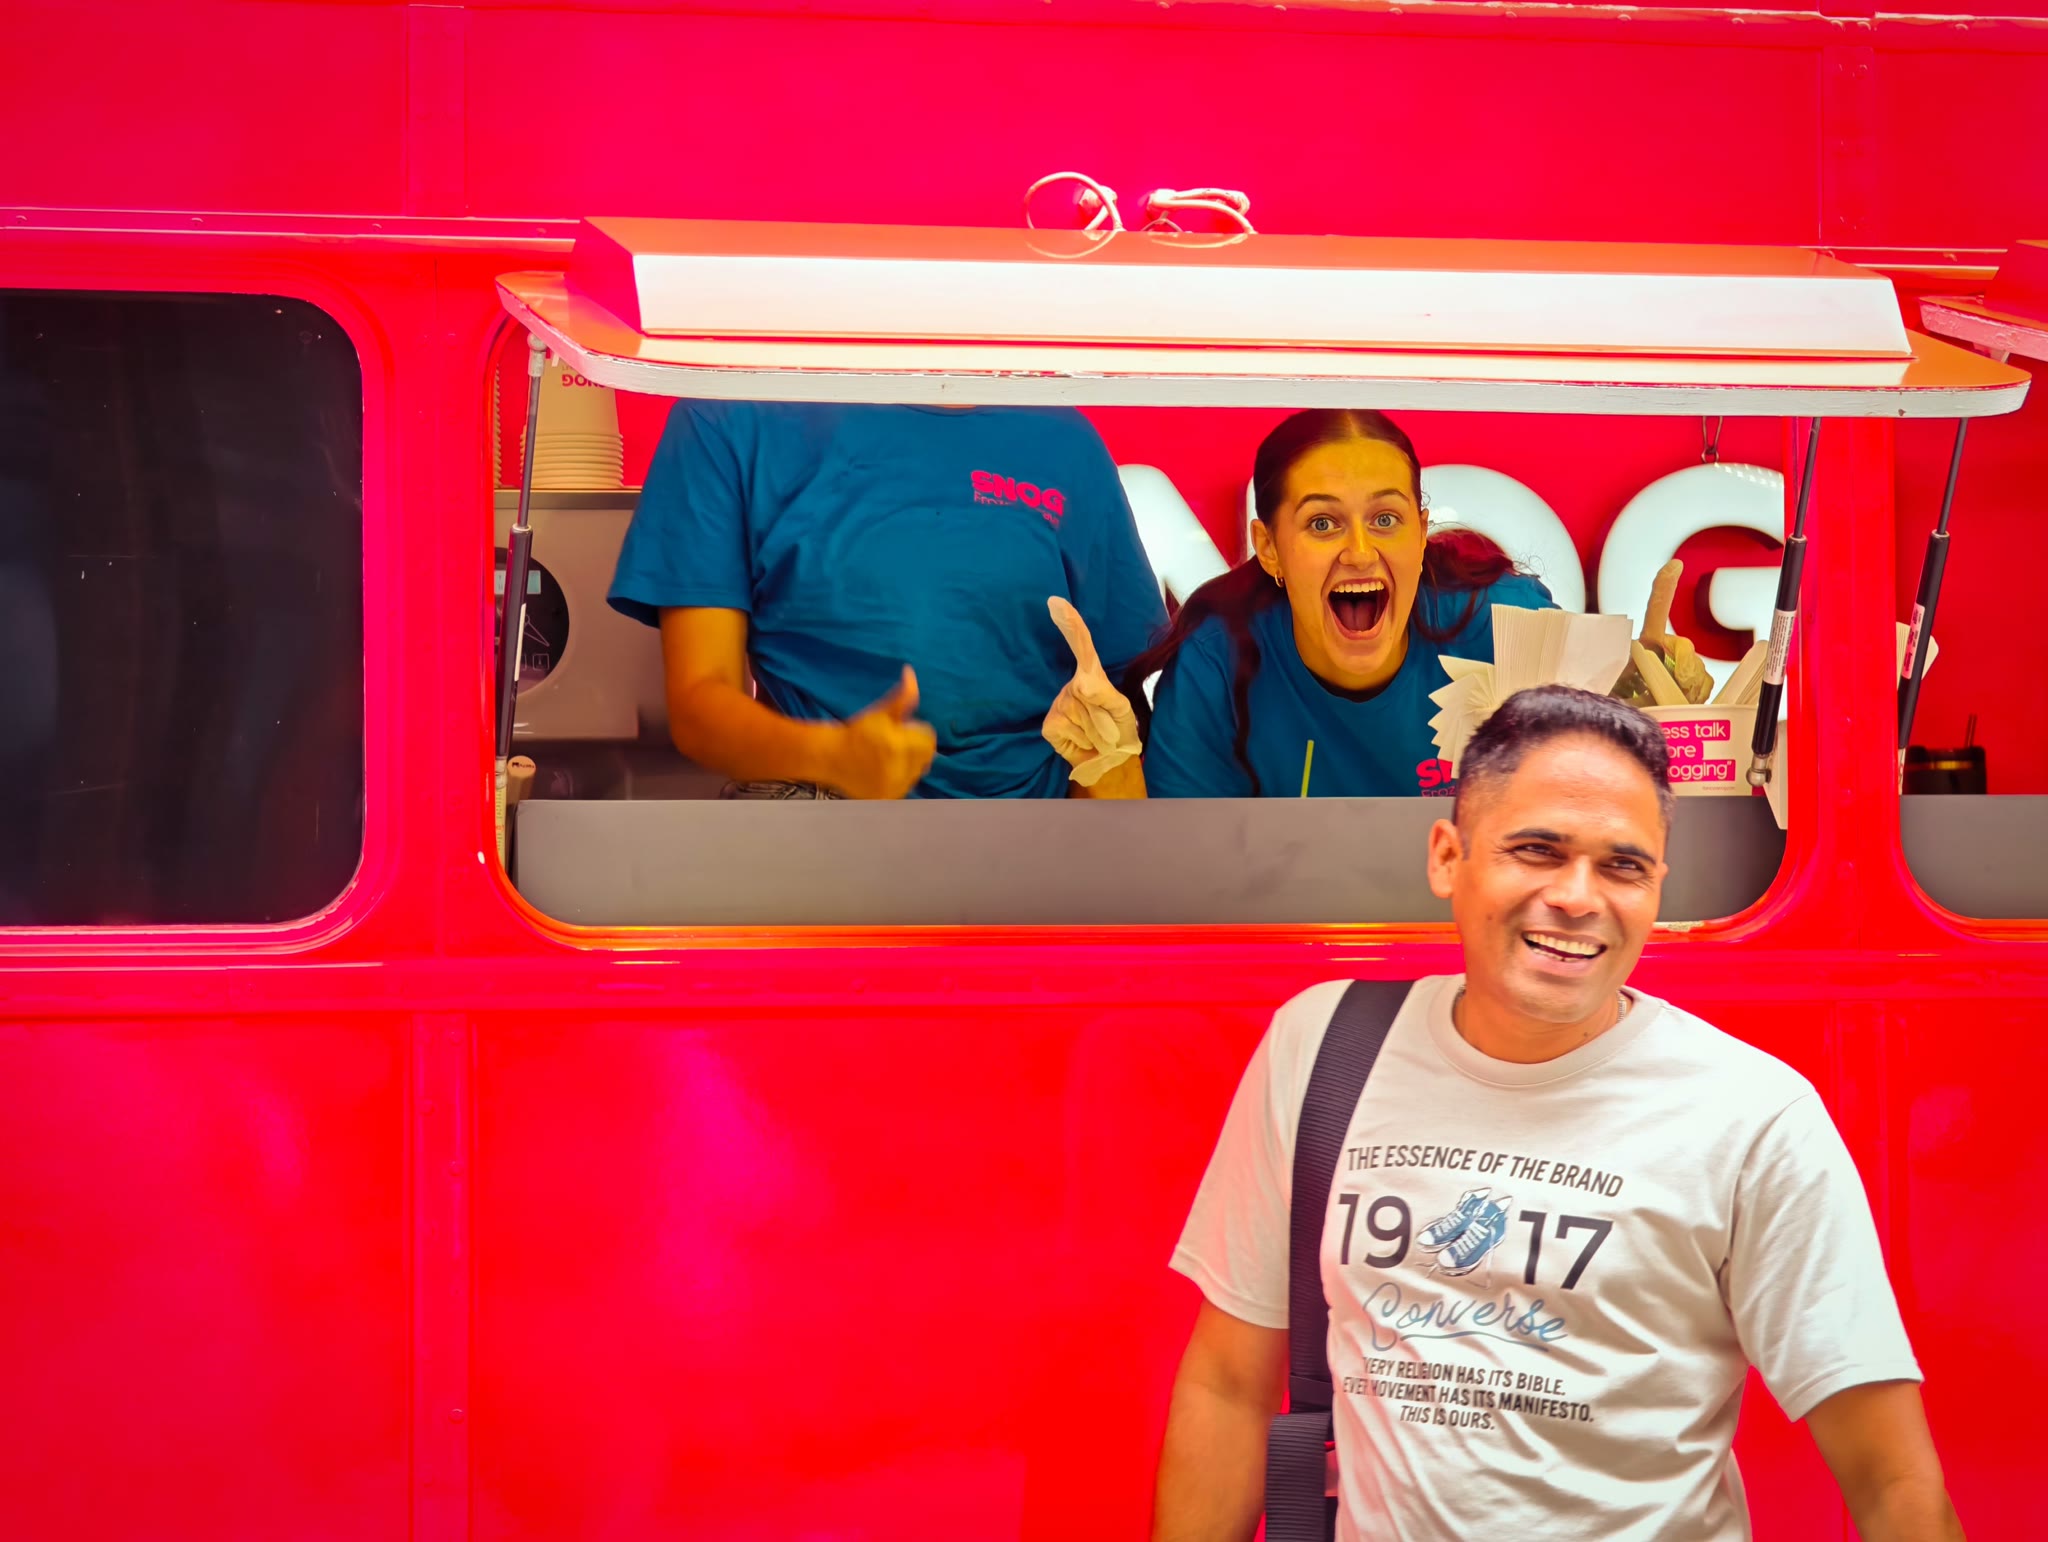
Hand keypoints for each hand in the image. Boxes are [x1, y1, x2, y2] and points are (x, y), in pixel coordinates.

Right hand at [825, 666, 937, 798]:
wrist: (829, 757)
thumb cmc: (856, 731)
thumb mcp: (880, 711)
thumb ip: (902, 696)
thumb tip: (910, 672)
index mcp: (899, 746)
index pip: (928, 740)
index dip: (916, 732)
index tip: (900, 731)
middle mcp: (898, 769)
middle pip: (925, 757)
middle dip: (914, 748)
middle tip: (892, 743)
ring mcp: (893, 787)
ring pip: (917, 772)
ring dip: (908, 763)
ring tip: (886, 757)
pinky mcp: (887, 797)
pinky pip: (906, 786)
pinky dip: (899, 778)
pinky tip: (882, 770)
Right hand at [1042, 597, 1141, 786]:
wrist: (1110, 759)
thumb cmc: (1118, 729)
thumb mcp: (1123, 710)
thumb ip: (1108, 696)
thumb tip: (1083, 686)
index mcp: (1092, 675)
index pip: (1081, 644)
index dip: (1070, 623)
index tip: (1056, 602)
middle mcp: (1072, 686)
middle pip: (1093, 701)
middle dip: (1108, 722)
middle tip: (1109, 730)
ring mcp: (1058, 704)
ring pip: (1086, 723)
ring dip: (1098, 736)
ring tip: (1098, 738)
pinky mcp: (1050, 725)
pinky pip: (1072, 735)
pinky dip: (1083, 745)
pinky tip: (1083, 742)